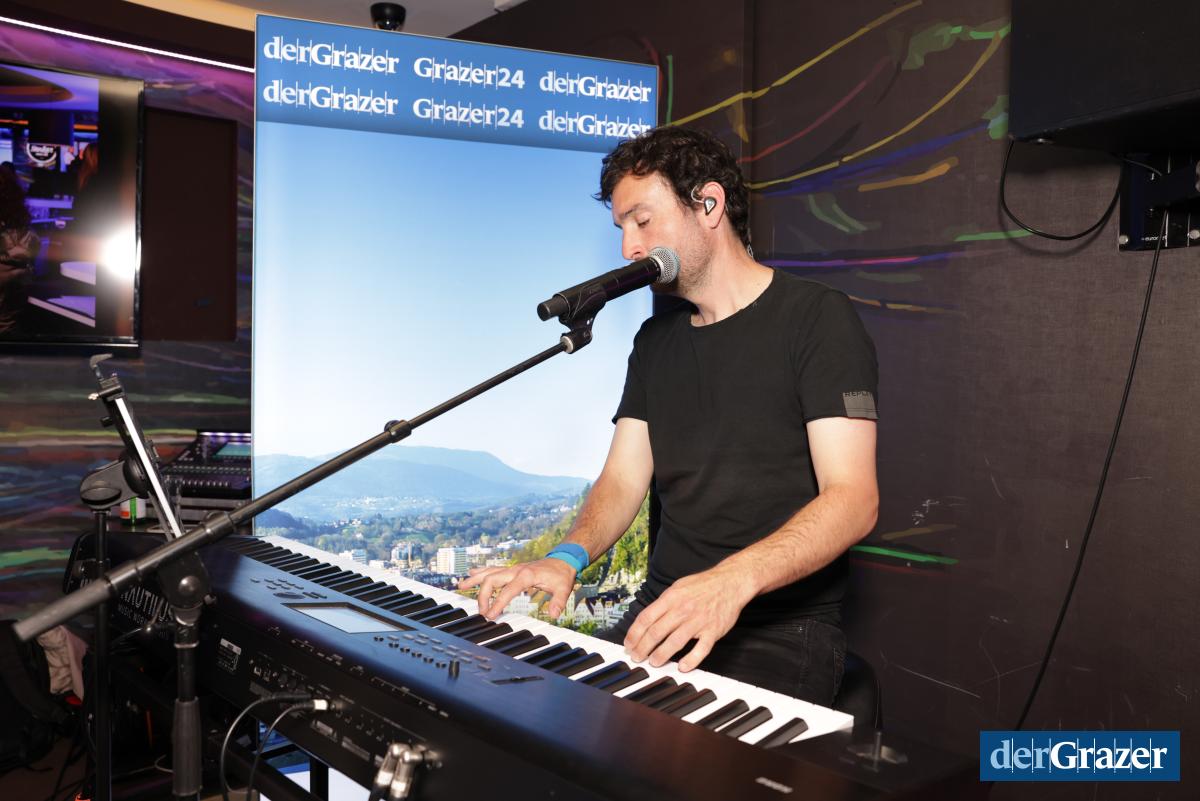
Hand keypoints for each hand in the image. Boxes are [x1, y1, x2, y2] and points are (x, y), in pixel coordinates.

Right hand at [457, 558, 576, 619]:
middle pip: (492, 579)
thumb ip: (558, 601)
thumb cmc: (561, 574)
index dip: (498, 603)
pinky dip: (481, 572)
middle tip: (481, 612)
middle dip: (483, 596)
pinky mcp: (511, 569)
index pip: (508, 590)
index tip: (490, 616)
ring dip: (475, 579)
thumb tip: (554, 615)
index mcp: (526, 575)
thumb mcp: (564, 588)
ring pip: (489, 572)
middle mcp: (516, 569)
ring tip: (461, 586)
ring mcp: (512, 568)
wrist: (562, 559)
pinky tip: (471, 574)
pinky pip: (493, 570)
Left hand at [623, 566, 754, 671]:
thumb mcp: (678, 586)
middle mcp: (682, 610)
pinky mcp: (713, 631)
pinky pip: (700, 649)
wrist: (730, 582)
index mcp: (671, 598)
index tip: (629, 644)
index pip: (646, 618)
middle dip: (643, 648)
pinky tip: (682, 667)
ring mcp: (698, 621)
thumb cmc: (704, 585)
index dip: (634, 634)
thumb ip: (664, 603)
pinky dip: (691, 660)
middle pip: (656, 633)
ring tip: (653, 662)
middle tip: (637, 657)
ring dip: (661, 655)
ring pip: (674, 642)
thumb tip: (648, 619)